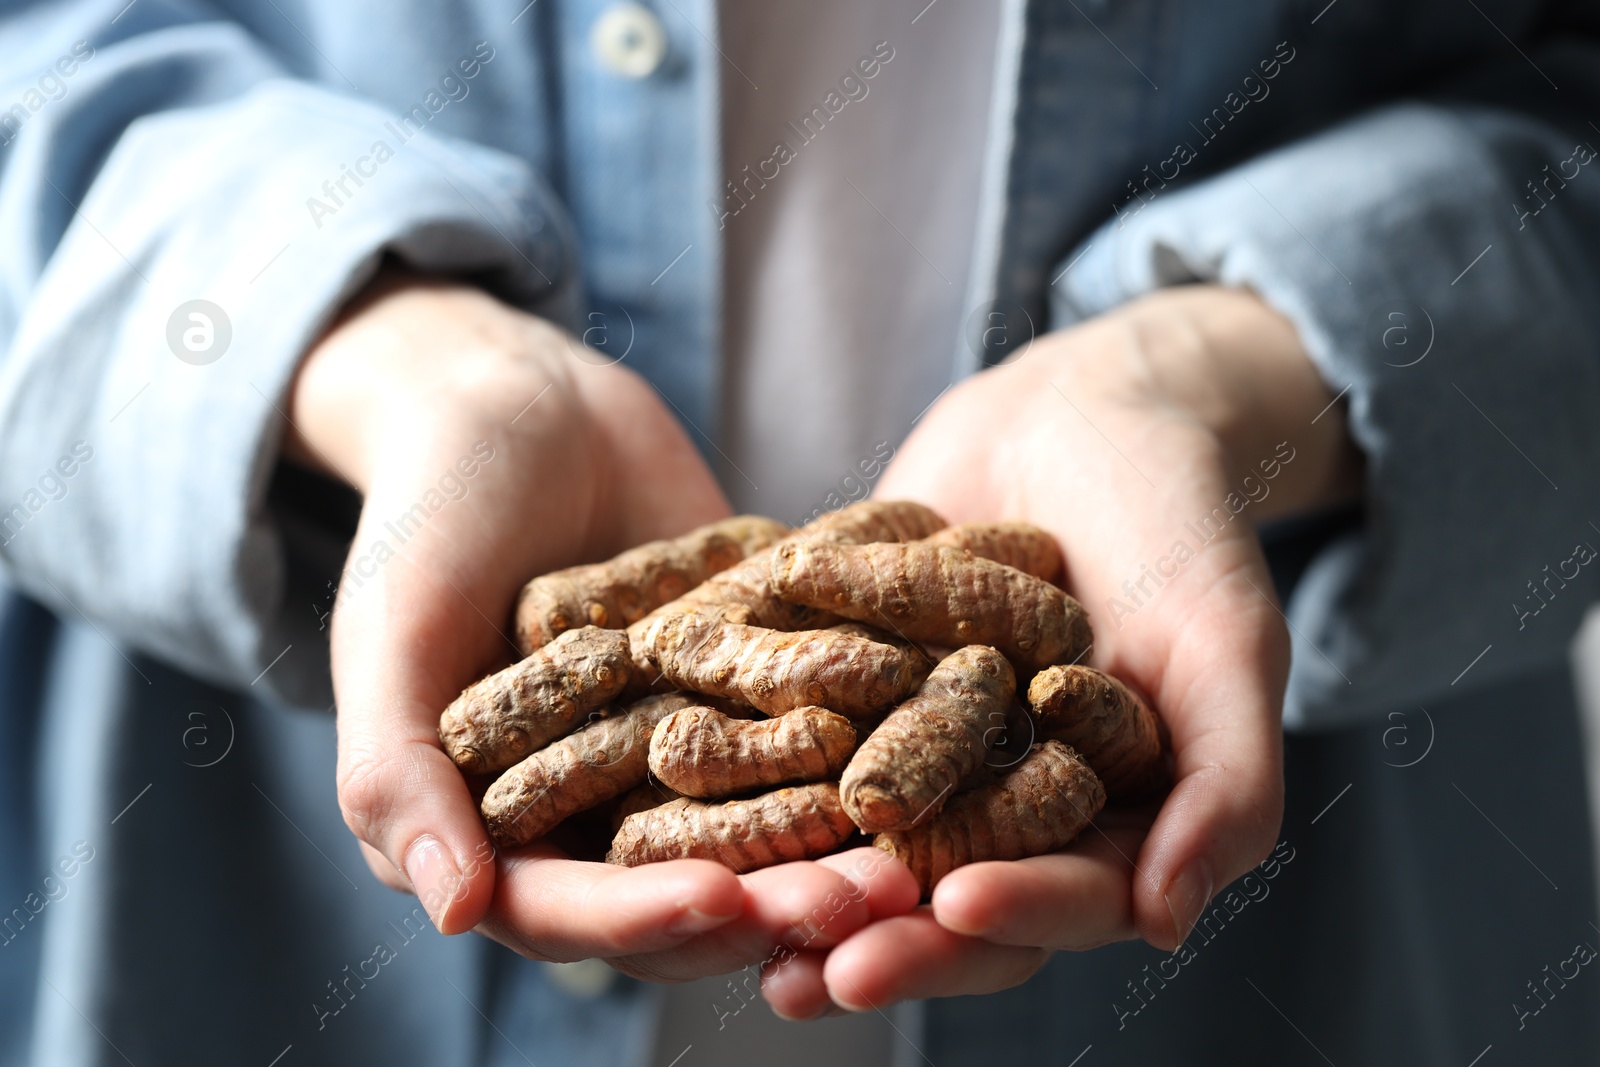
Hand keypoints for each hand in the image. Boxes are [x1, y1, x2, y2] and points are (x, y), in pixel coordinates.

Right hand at [288, 269, 914, 975]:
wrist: (525, 405)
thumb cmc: (431, 513)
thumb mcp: (395, 630)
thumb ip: (395, 775)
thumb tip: (452, 913)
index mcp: (498, 833)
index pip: (569, 914)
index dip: (646, 920)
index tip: (728, 903)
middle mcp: (597, 818)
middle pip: (690, 895)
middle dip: (776, 905)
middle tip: (871, 901)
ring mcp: (683, 762)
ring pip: (768, 836)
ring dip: (840, 853)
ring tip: (921, 855)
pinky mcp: (752, 701)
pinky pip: (814, 742)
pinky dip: (872, 752)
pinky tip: (945, 749)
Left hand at [761, 284, 1361, 1016]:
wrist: (1082, 413)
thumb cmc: (1177, 526)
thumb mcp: (1223, 642)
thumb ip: (1224, 778)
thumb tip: (1168, 924)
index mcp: (1103, 824)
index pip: (1063, 899)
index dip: (1016, 913)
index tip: (958, 906)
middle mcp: (1003, 808)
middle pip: (946, 898)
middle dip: (888, 934)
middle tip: (820, 968)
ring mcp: (918, 755)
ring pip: (860, 843)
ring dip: (802, 888)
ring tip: (739, 921)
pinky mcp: (846, 697)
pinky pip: (794, 745)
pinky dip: (744, 773)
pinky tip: (682, 796)